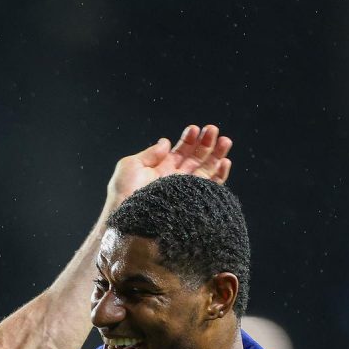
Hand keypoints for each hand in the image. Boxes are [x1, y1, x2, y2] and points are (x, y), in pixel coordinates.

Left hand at [104, 124, 232, 213]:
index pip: (180, 152)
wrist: (129, 220)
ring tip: (225, 141)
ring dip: (216, 156)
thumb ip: (149, 153)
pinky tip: (225, 163)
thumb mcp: (130, 166)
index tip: (196, 128)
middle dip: (206, 144)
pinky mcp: (193, 203)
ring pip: (206, 171)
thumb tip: (165, 142)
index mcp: (161, 170)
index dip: (189, 140)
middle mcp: (175, 180)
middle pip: (196, 159)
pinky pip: (211, 189)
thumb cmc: (123, 195)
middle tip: (213, 129)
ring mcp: (185, 191)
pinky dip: (219, 176)